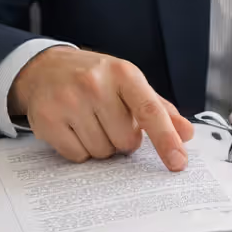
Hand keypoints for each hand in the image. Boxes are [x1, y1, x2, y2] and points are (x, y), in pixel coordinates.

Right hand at [8, 47, 195, 170]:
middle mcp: (95, 84)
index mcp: (123, 73)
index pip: (150, 111)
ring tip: (90, 121)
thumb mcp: (128, 84)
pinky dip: (79, 149)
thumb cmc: (94, 79)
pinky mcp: (48, 120)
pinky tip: (73, 128)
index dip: (166, 140)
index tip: (178, 163)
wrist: (44, 68)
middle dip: (122, 139)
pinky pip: (77, 156)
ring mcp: (69, 101)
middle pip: (126, 140)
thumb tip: (187, 134)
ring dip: (101, 145)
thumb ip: (159, 109)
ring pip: (102, 152)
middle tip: (110, 120)